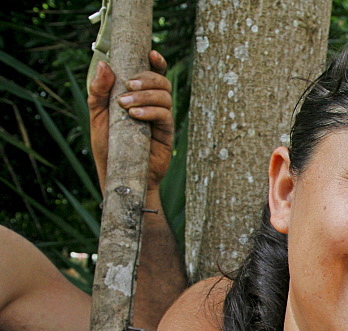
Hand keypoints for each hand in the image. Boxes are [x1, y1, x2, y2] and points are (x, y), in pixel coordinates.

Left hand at [89, 49, 173, 193]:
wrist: (117, 174)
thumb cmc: (108, 146)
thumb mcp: (97, 115)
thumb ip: (99, 91)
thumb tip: (104, 64)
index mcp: (139, 96)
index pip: (153, 73)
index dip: (156, 61)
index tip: (151, 53)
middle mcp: (153, 105)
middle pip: (161, 81)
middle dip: (147, 78)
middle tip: (128, 85)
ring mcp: (160, 119)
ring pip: (165, 96)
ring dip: (146, 95)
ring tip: (126, 105)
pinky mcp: (165, 133)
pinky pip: (165, 115)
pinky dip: (150, 111)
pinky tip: (135, 115)